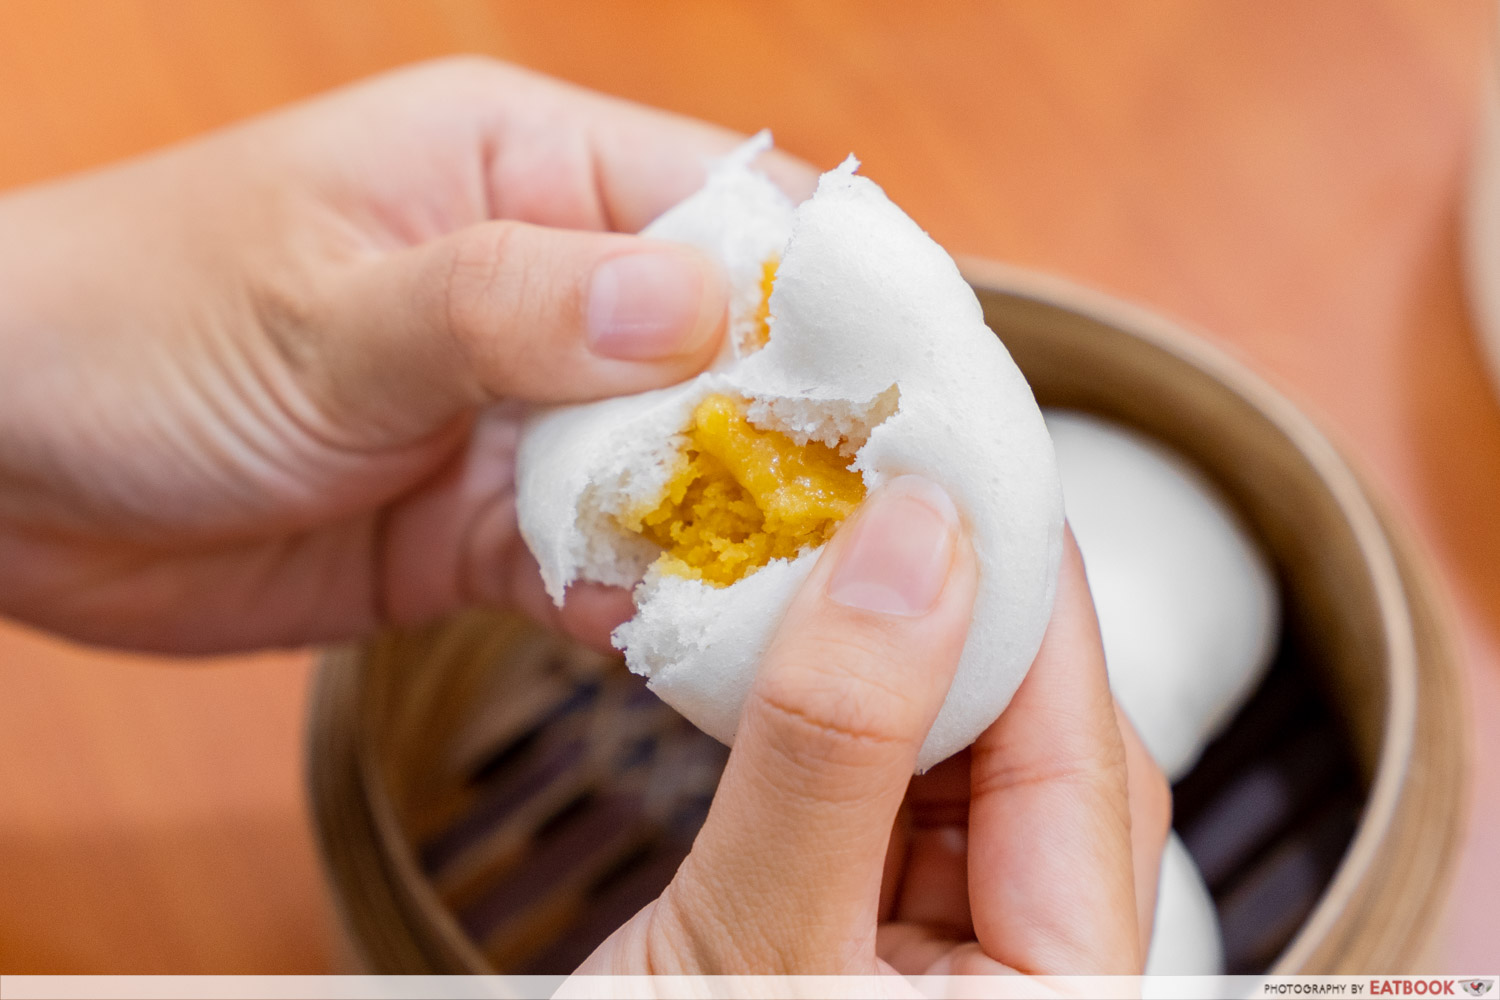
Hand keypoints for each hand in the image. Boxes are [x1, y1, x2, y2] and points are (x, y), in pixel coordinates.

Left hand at [0, 58, 815, 652]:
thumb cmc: (129, 323)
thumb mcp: (325, 303)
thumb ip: (508, 305)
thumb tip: (695, 306)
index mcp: (526, 168)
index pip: (733, 209)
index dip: (832, 292)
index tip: (916, 386)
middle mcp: (550, 287)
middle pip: (732, 353)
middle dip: (801, 433)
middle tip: (881, 520)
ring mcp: (523, 413)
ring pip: (679, 468)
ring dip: (730, 530)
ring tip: (804, 595)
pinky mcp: (487, 525)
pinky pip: (603, 559)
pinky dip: (647, 598)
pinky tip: (690, 639)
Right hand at [579, 482, 1170, 976]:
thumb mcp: (746, 948)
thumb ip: (840, 749)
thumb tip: (918, 543)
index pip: (1089, 764)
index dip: (1031, 605)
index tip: (970, 474)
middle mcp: (1030, 981)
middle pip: (1043, 757)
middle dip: (970, 618)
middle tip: (897, 490)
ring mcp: (946, 963)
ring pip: (964, 767)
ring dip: (905, 658)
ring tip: (841, 548)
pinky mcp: (864, 940)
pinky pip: (888, 798)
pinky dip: (848, 716)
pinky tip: (803, 649)